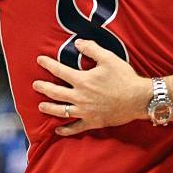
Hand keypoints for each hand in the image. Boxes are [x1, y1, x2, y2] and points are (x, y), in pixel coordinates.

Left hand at [33, 39, 150, 134]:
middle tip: (35, 85)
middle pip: (55, 92)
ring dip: (49, 108)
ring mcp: (85, 111)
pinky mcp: (92, 122)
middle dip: (43, 88)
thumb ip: (92, 49)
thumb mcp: (109, 58)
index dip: (48, 64)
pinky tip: (58, 129)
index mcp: (82, 80)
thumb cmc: (123, 77)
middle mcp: (80, 97)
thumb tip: (78, 43)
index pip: (59, 71)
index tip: (40, 60)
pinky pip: (75, 128)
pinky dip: (65, 129)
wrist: (138, 99)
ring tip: (41, 106)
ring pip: (61, 111)